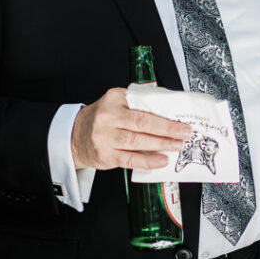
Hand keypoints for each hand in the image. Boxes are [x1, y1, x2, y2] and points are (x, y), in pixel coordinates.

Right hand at [71, 87, 191, 169]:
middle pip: (143, 122)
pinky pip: (130, 159)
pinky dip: (148, 161)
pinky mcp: (106, 155)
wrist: (75, 136)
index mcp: (114, 98)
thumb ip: (140, 100)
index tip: (180, 116)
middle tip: (185, 131)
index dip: (164, 111)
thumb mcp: (117, 101)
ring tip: (177, 145)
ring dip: (161, 144)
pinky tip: (162, 160)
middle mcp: (108, 117)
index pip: (143, 104)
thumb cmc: (102, 118)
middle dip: (168, 128)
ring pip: (138, 141)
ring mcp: (105, 137)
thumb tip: (169, 102)